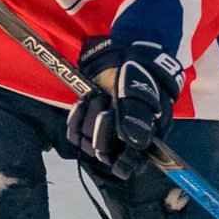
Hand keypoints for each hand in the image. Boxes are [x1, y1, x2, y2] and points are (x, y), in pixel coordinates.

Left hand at [64, 37, 183, 180]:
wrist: (122, 53)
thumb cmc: (139, 74)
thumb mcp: (141, 93)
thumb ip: (136, 118)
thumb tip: (133, 145)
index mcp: (144, 136)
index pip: (132, 163)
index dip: (124, 165)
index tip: (118, 162)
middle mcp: (122, 138)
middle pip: (104, 154)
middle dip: (102, 132)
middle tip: (107, 107)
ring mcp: (102, 130)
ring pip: (87, 144)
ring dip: (89, 120)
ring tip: (98, 97)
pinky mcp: (86, 121)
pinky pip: (74, 133)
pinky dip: (75, 118)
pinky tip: (83, 102)